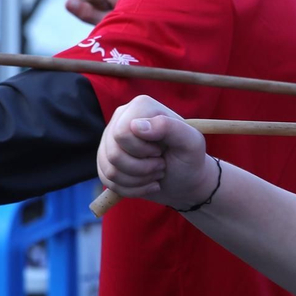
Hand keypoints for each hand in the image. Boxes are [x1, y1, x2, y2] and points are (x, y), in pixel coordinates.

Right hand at [97, 94, 213, 206]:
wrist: (185, 181)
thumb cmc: (189, 159)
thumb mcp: (191, 143)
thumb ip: (170, 127)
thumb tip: (136, 126)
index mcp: (141, 107)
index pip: (122, 133)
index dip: (142, 150)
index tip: (161, 150)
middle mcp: (121, 119)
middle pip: (114, 153)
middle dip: (142, 168)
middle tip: (160, 164)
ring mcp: (110, 140)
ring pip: (110, 170)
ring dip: (139, 180)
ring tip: (156, 172)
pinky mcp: (105, 160)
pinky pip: (107, 181)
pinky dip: (132, 189)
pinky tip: (146, 182)